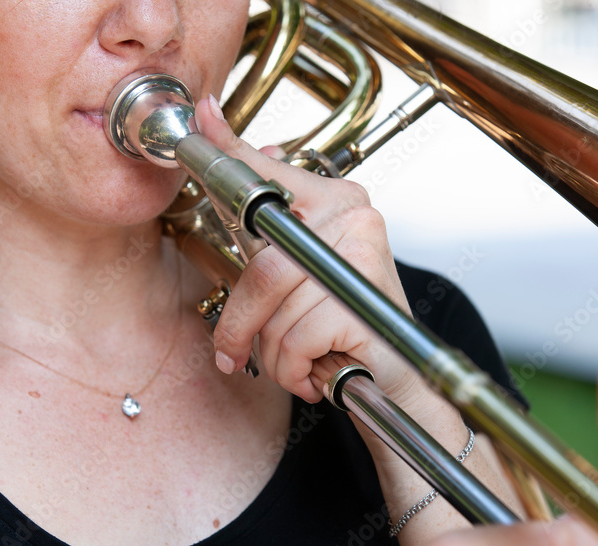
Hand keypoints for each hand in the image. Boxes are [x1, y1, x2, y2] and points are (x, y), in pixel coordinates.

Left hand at [194, 95, 423, 406]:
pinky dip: (295, 370)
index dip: (229, 152)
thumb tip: (236, 149)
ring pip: (276, 313)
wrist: (395, 377)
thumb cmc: (343, 324)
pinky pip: (298, 341)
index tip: (202, 116)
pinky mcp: (365, 302)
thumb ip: (267, 226)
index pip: (270, 175)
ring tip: (300, 360)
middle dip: (241, 325)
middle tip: (237, 351)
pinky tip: (318, 371)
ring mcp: (363, 258)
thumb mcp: (295, 273)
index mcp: (336, 202)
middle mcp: (355, 219)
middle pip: (262, 268)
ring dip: (274, 355)